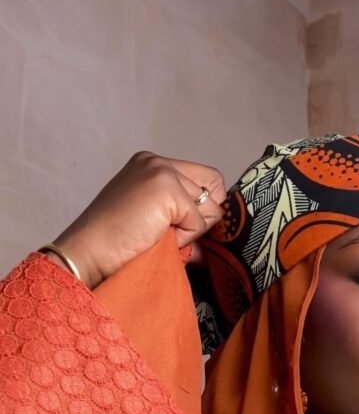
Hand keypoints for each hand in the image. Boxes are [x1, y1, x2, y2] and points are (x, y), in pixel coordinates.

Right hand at [47, 152, 226, 288]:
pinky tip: (155, 236)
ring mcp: (162, 172)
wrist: (88, 252)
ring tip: (157, 234)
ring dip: (190, 230)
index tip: (180, 226)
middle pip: (214, 189)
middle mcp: (158, 161)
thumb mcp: (155, 220)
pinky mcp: (166, 189)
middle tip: (167, 232)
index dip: (202, 208)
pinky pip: (199, 222)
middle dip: (199, 219)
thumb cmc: (115, 243)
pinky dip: (184, 238)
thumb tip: (215, 237)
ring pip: (210, 207)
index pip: (206, 179)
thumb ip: (183, 216)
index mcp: (152, 164)